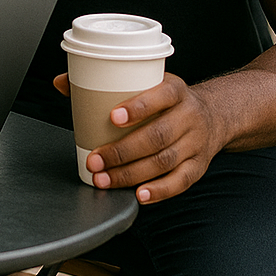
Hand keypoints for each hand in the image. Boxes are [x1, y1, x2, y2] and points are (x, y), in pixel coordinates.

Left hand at [53, 71, 225, 203]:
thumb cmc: (166, 99)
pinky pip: (181, 181)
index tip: (112, 117)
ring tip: (105, 178)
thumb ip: (104, 82)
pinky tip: (139, 194)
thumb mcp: (146, 81)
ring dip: (132, 174)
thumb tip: (62, 83)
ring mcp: (196, 143)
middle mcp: (189, 116)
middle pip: (158, 136)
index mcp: (175, 90)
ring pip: (165, 161)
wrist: (213, 115)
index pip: (161, 96)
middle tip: (96, 160)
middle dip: (123, 151)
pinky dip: (160, 190)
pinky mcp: (199, 166)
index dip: (138, 107)